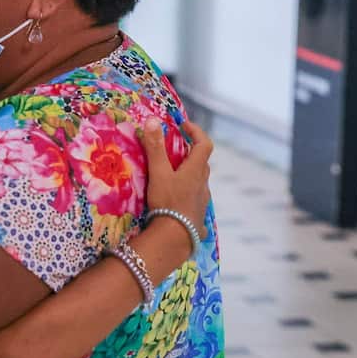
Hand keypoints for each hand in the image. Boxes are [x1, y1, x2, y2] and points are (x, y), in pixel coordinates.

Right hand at [139, 117, 212, 241]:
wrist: (175, 237)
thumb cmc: (168, 202)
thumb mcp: (158, 173)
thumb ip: (155, 147)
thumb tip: (152, 120)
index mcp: (195, 171)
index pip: (204, 144)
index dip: (196, 132)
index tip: (183, 125)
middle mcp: (202, 185)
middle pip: (202, 164)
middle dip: (190, 154)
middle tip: (175, 151)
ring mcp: (202, 202)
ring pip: (199, 183)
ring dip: (190, 175)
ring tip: (173, 176)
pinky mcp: (198, 218)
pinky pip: (196, 203)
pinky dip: (189, 198)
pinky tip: (179, 205)